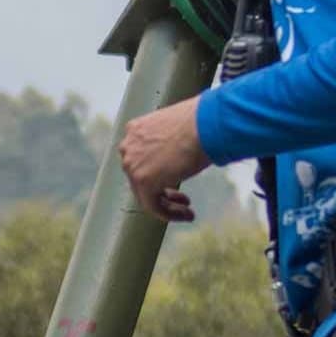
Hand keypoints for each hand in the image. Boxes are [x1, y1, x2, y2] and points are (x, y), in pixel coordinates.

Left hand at [117, 97, 210, 222]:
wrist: (206, 123)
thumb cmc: (203, 121)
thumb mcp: (179, 127)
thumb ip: (171, 141)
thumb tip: (181, 153)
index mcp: (136, 130)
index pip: (141, 159)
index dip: (159, 172)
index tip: (176, 178)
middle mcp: (129, 147)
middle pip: (140, 177)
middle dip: (162, 190)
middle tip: (182, 199)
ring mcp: (132, 164)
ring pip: (145, 193)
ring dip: (167, 205)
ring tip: (187, 212)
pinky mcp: (143, 181)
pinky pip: (152, 205)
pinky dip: (169, 213)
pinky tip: (186, 215)